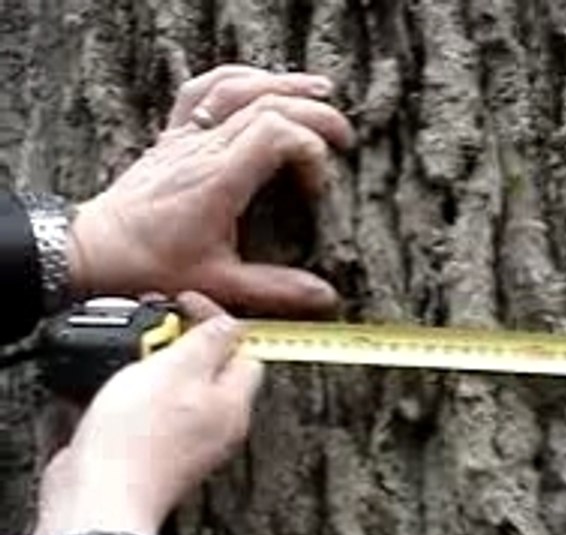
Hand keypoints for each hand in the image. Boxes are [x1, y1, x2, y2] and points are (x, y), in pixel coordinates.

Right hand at [29, 293, 262, 534]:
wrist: (96, 499)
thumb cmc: (136, 442)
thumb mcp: (176, 369)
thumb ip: (209, 342)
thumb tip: (229, 325)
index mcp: (233, 404)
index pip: (246, 350)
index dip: (217, 320)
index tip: (186, 305)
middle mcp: (217, 426)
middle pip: (213, 370)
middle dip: (185, 344)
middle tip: (157, 333)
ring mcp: (186, 443)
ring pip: (180, 390)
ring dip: (156, 368)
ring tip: (133, 360)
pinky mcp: (153, 453)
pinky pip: (152, 414)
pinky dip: (136, 396)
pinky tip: (114, 393)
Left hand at [67, 65, 354, 316]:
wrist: (94, 250)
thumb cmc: (149, 265)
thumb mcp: (220, 283)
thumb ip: (276, 289)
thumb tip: (325, 297)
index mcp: (218, 181)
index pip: (276, 133)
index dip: (310, 152)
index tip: (317, 188)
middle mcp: (203, 150)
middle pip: (267, 103)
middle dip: (314, 114)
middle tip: (344, 139)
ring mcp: (187, 138)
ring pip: (238, 88)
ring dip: (283, 86)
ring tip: (319, 93)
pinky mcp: (174, 137)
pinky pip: (204, 90)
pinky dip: (237, 79)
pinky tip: (261, 82)